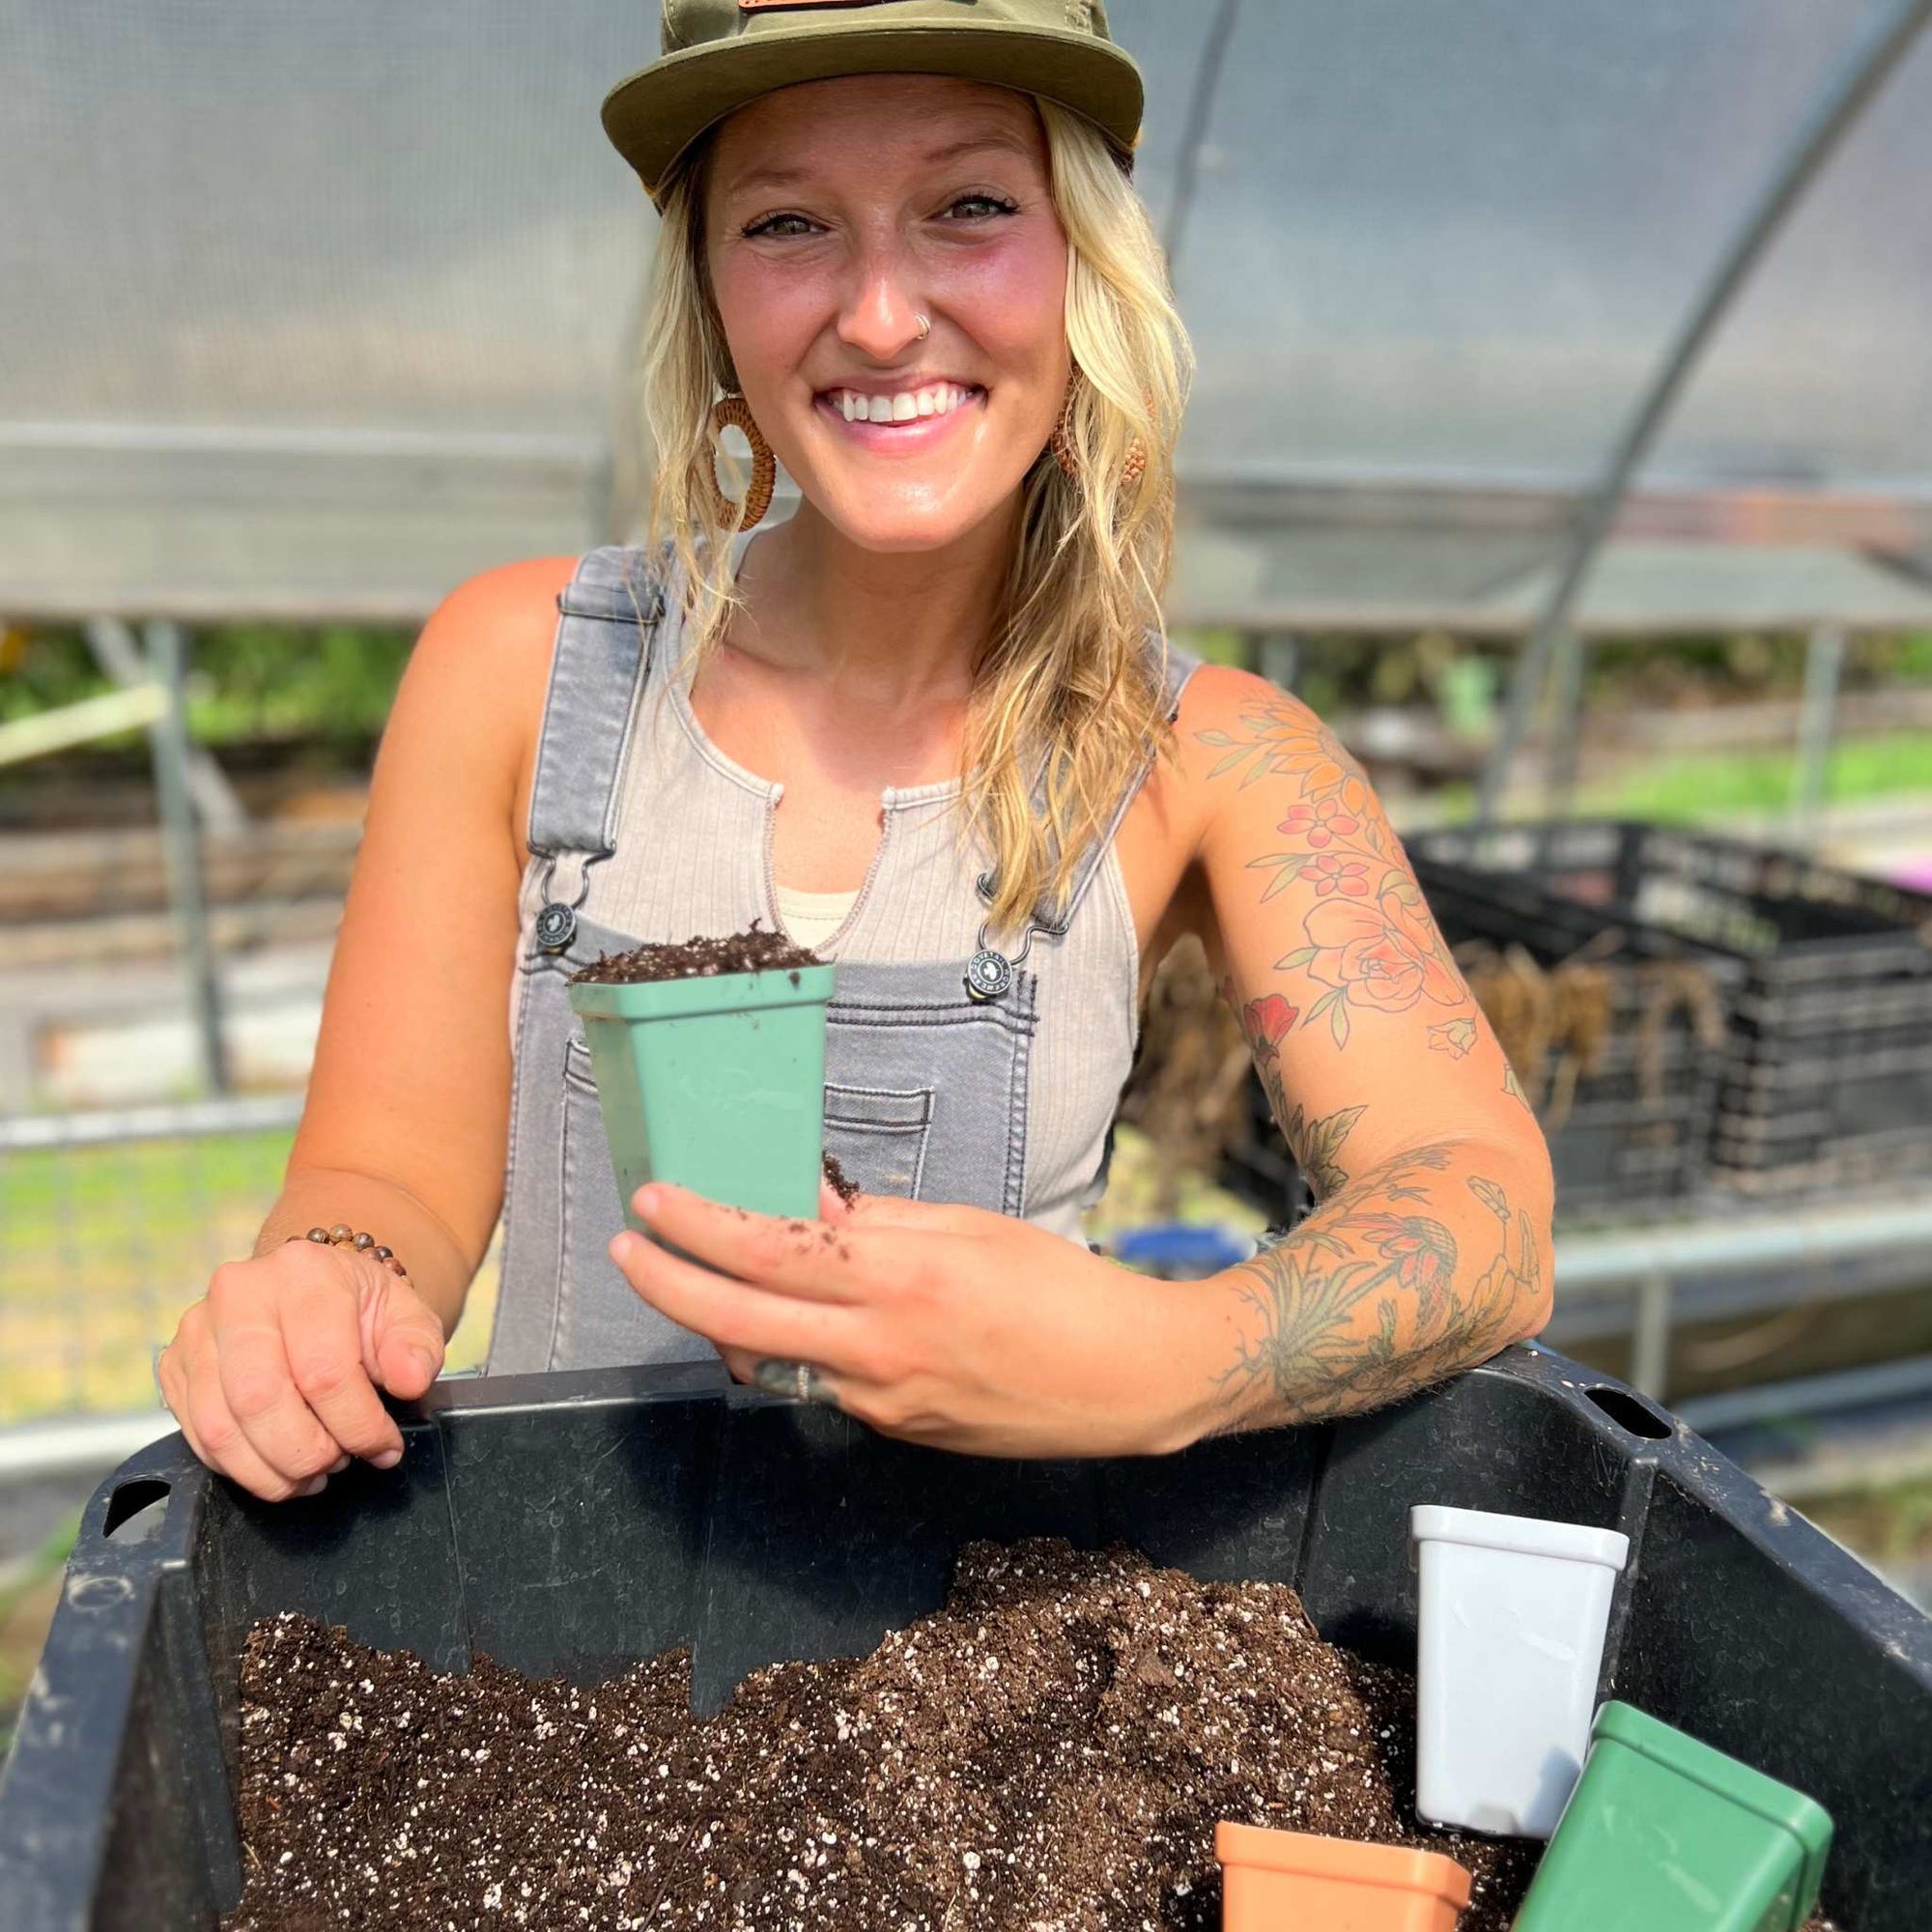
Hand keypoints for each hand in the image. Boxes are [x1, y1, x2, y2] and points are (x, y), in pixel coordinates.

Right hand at [158, 1241, 445, 1501]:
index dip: (357, 1424)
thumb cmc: (361, 1310)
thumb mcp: (406, 1317)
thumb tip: (409, 1380)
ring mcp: (198, 1330)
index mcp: (304, 1272)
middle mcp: (239, 1293)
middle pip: (260, 1398)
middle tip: (338, 1463)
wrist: (313, 1291)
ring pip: (220, 1426)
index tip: (382, 1447)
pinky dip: (239, 1467)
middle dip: (306, 1452)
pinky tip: (276, 1466)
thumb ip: (416, 1348)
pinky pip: (196, 1436)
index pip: (323, 1369)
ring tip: (311, 1473)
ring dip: (271, 1469)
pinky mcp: (174, 1365)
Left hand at [607, 1182, 1216, 1458]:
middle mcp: (883, 1347)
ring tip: (699, 1275)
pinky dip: (793, 1348)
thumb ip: (879, 1221)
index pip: (773, 1251)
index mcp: (906, 1279)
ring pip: (771, 1362)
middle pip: (740, 1321)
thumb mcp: (974, 1228)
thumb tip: (805, 1203)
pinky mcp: (896, 1431)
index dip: (700, 1226)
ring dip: (722, 1321)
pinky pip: (820, 1385)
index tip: (653, 1201)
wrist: (1129, 1382)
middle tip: (627, 1248)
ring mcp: (884, 1401)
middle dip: (669, 1283)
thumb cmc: (1064, 1287)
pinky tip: (799, 1318)